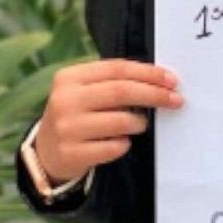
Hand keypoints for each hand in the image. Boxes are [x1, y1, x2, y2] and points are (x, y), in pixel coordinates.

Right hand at [34, 59, 182, 182]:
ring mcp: (66, 128)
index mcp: (70, 77)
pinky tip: (121, 142)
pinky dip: (125, 144)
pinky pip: (114, 148)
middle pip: (121, 91)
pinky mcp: (71, 154)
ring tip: (140, 124)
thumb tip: (160, 80)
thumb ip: (114, 82)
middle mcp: (65, 100)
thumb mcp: (85, 91)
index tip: (171, 80)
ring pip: (121, 121)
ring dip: (140, 122)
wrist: (46, 152)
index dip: (148, 73)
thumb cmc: (78, 114)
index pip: (117, 68)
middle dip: (154, 94)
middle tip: (175, 100)